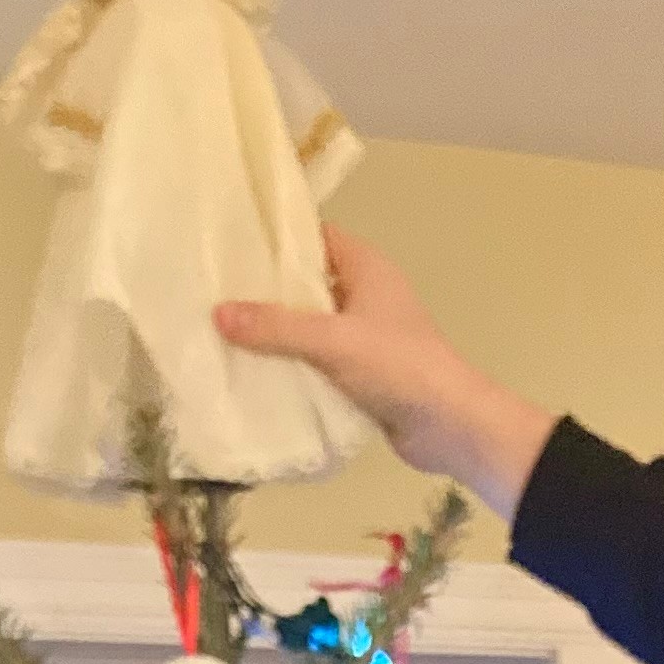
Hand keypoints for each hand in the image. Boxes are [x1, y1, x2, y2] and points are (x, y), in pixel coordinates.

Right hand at [217, 234, 554, 513]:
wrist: (450, 426)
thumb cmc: (398, 366)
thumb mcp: (332, 340)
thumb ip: (276, 327)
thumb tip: (219, 314)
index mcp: (366, 267)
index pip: (314, 237)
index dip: (275, 239)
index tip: (229, 245)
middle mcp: (366, 295)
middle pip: (307, 284)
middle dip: (266, 292)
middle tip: (213, 294)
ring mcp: (365, 337)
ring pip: (311, 328)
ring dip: (278, 336)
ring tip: (223, 335)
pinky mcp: (364, 375)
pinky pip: (320, 364)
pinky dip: (295, 369)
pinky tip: (256, 375)